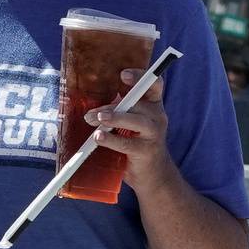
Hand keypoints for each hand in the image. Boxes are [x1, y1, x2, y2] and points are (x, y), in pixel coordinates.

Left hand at [85, 68, 177, 193]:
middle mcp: (157, 116)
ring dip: (114, 118)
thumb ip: (118, 110)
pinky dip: (111, 139)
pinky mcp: (146, 151)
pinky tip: (98, 138)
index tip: (123, 75)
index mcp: (153, 104)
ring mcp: (154, 134)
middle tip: (92, 114)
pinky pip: (127, 143)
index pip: (153, 84)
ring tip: (96, 120)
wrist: (153, 174)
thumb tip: (91, 108)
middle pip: (138, 103)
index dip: (140, 76)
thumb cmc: (137, 142)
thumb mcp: (131, 122)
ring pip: (135, 121)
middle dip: (112, 106)